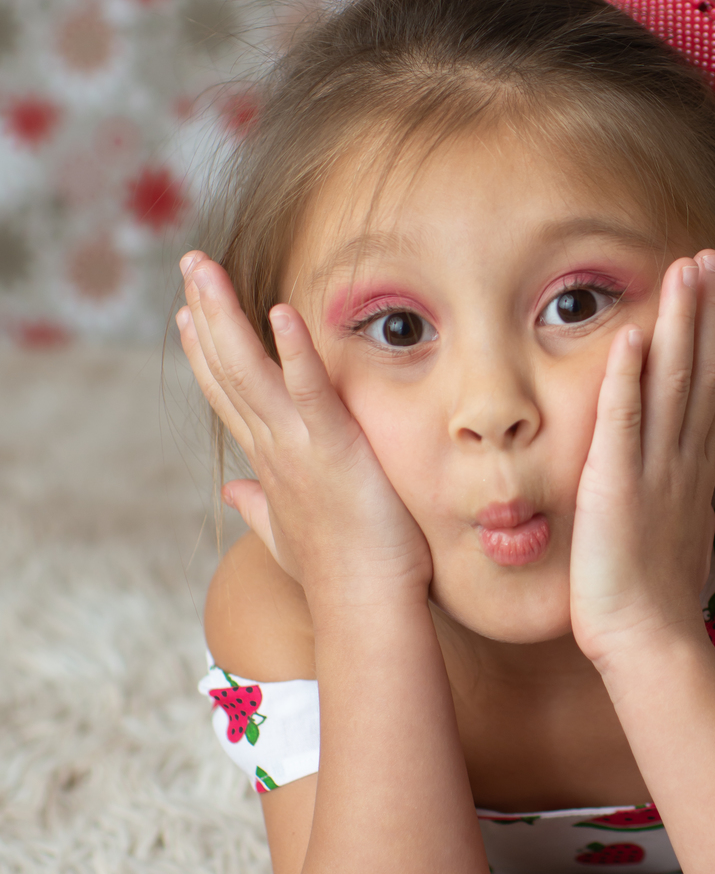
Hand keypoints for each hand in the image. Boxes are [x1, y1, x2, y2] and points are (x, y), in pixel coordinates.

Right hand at [176, 253, 431, 602]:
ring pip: (249, 371)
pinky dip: (293, 352)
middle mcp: (273, 449)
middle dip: (207, 313)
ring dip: (227, 316)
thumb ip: (259, 507)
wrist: (364, 610)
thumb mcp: (288, 534)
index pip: (229, 394)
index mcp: (268, 462)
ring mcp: (297, 447)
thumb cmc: (337, 576)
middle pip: (228, 369)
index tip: (190, 312)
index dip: (207, 351)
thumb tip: (235, 494)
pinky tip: (281, 312)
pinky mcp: (331, 449)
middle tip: (190, 263)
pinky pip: (308, 392)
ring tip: (206, 269)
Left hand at [569, 251, 714, 674]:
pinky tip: (632, 334)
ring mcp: (654, 471)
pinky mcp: (617, 486)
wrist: (648, 646)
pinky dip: (628, 377)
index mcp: (693, 472)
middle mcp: (681, 462)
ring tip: (686, 271)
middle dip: (707, 311)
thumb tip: (682, 485)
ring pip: (672, 382)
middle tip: (712, 258)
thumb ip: (677, 500)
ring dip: (679, 324)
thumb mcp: (674, 537)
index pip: (713, 393)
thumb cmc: (653, 605)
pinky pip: (623, 422)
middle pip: (700, 372)